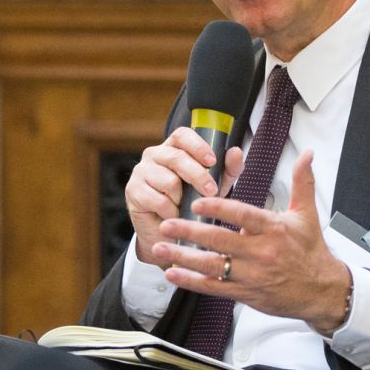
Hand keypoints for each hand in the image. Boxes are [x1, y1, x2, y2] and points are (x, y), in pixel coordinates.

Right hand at [126, 128, 244, 267]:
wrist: (168, 234)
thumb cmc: (190, 205)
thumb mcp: (214, 187)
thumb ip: (227, 170)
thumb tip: (236, 152)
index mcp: (173, 148)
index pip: (182, 135)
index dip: (197, 146)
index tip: (212, 161)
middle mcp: (154, 155)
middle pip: (177, 157)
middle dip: (198, 175)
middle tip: (211, 191)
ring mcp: (141, 171)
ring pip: (169, 180)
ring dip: (182, 199)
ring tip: (183, 206)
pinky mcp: (133, 191)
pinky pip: (159, 200)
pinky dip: (171, 212)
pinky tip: (172, 215)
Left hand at [150, 149, 352, 332]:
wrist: (321, 291)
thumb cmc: (311, 250)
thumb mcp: (307, 214)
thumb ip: (302, 182)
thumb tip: (307, 154)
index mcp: (273, 229)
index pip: (243, 215)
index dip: (219, 207)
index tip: (198, 201)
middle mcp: (261, 252)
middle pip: (221, 241)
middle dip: (190, 232)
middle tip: (167, 223)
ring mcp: (251, 275)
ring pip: (212, 266)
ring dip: (183, 257)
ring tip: (160, 247)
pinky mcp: (245, 293)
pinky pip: (213, 287)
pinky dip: (191, 281)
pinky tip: (172, 273)